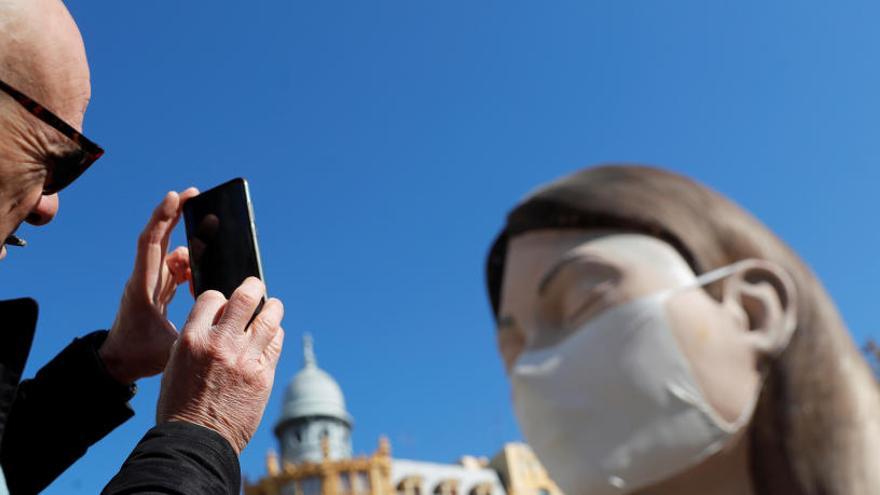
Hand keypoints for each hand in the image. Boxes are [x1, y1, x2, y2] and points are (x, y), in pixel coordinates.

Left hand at [100, 188, 198, 383]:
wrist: (119, 364)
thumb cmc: (141, 356)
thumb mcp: (171, 346)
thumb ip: (197, 329)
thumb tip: (225, 316)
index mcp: (144, 286)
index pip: (150, 243)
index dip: (163, 218)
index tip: (176, 197)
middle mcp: (144, 278)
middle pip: (159, 237)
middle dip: (175, 214)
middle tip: (195, 195)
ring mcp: (150, 282)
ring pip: (169, 253)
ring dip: (188, 247)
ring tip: (208, 249)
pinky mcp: (156, 289)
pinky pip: (173, 268)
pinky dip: (188, 265)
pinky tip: (200, 276)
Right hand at [156, 277, 284, 453]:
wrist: (196, 441)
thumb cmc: (181, 405)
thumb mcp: (176, 364)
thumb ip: (197, 339)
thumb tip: (217, 320)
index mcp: (192, 339)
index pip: (213, 298)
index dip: (220, 298)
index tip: (226, 303)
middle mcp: (220, 344)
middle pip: (246, 297)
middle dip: (254, 287)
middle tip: (257, 287)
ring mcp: (245, 359)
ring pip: (270, 318)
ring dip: (273, 308)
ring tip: (273, 307)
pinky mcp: (263, 376)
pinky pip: (276, 344)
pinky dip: (276, 335)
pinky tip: (273, 335)